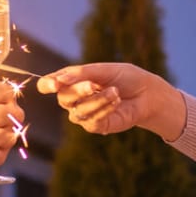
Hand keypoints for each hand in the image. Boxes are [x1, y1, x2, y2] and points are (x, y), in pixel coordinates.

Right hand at [35, 63, 183, 138]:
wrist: (148, 93)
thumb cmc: (126, 78)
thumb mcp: (103, 70)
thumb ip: (81, 73)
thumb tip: (58, 80)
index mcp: (73, 81)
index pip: (49, 84)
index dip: (47, 85)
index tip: (54, 84)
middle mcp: (74, 99)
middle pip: (62, 98)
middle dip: (78, 90)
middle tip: (94, 84)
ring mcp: (84, 114)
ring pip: (78, 111)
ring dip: (97, 100)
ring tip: (115, 92)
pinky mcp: (96, 126)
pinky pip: (91, 121)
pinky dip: (104, 109)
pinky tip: (117, 102)